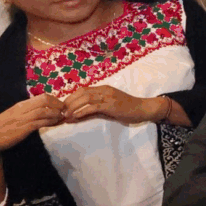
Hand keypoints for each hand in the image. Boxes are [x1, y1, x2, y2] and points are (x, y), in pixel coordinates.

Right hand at [0, 96, 69, 156]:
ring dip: (56, 114)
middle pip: (45, 100)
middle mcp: (22, 109)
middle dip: (58, 104)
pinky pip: (40, 123)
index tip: (61, 106)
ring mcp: (22, 118)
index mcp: (21, 105)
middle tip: (65, 111)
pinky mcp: (23, 129)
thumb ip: (27, 112)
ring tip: (62, 117)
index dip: (55, 100)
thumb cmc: (1, 128)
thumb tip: (44, 110)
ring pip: (44, 111)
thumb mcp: (15, 116)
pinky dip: (50, 122)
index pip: (42, 97)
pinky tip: (55, 124)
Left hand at [53, 85, 168, 125]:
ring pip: (85, 99)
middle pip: (81, 93)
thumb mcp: (110, 107)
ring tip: (66, 116)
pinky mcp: (111, 105)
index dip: (71, 98)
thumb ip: (96, 108)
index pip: (82, 90)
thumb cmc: (128, 109)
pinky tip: (76, 117)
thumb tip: (79, 114)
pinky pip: (93, 106)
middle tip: (61, 113)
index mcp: (104, 89)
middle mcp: (104, 90)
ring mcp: (108, 96)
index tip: (63, 108)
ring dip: (73, 107)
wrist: (144, 109)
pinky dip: (82, 111)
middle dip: (69, 102)